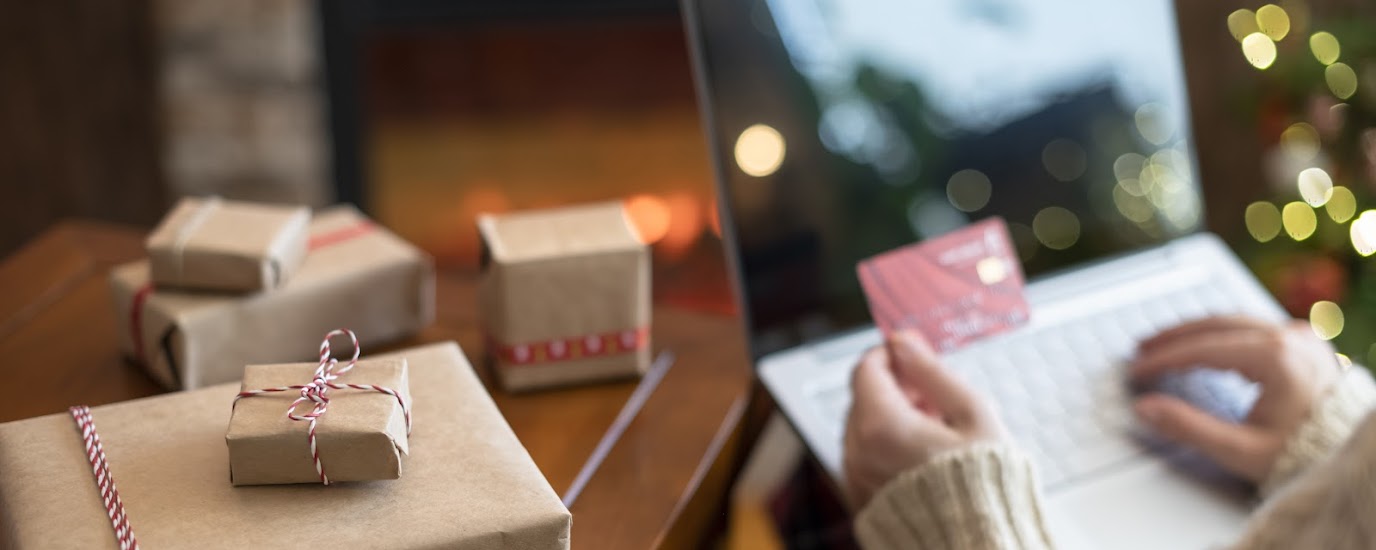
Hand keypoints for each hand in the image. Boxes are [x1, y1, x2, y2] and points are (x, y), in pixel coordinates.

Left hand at [843, 331, 1003, 508]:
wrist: (979, 546)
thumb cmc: (986, 487)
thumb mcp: (972, 415)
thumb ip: (932, 373)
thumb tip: (904, 344)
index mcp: (882, 426)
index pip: (867, 368)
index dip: (891, 354)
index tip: (913, 353)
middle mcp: (858, 453)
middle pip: (863, 397)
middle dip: (895, 387)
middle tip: (935, 395)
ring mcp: (856, 478)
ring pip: (862, 427)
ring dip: (890, 416)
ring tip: (936, 428)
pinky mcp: (861, 499)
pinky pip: (863, 457)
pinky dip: (884, 446)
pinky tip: (921, 454)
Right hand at [1131, 315, 1342, 481]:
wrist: (1349, 456)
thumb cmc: (1304, 455)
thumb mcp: (1240, 449)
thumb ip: (1188, 427)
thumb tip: (1145, 409)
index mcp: (1277, 357)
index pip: (1203, 348)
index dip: (1163, 359)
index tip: (1137, 370)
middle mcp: (1291, 338)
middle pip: (1215, 325)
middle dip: (1173, 337)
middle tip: (1141, 350)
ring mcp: (1300, 336)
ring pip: (1233, 321)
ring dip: (1195, 331)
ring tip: (1164, 344)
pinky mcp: (1304, 342)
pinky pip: (1252, 327)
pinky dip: (1219, 334)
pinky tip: (1201, 344)